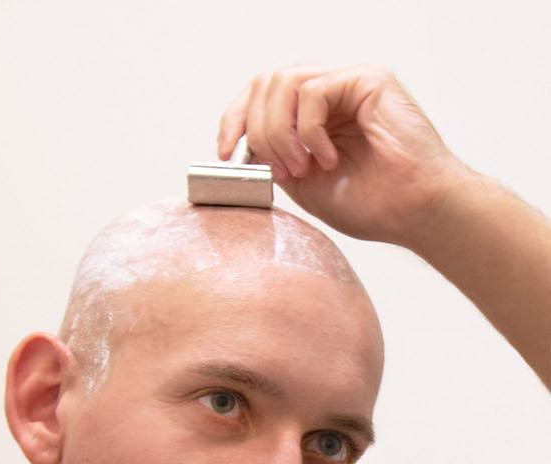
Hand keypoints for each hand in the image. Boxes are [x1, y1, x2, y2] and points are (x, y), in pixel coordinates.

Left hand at [219, 65, 472, 246]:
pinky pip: (314, 91)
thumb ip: (272, 158)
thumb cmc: (371, 203)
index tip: (223, 154)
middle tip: (275, 170)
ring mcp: (349, 82)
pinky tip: (327, 158)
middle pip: (265, 83)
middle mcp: (330, 90)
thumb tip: (238, 148)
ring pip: (284, 82)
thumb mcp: (301, 183)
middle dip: (255, 130)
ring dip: (280, 132)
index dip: (233, 120)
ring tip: (300, 167)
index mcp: (312, 113)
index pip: (259, 95)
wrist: (412, 211)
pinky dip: (308, 131)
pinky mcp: (368, 79)